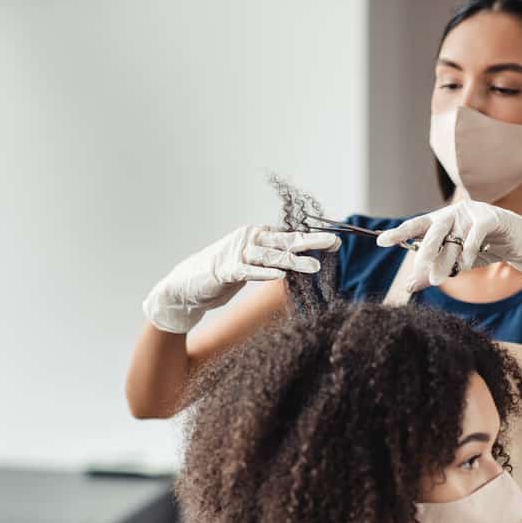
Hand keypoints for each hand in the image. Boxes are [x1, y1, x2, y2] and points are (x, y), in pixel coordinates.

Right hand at [142, 225, 339, 332]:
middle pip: (285, 240)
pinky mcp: (225, 270)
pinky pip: (248, 271)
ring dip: (294, 261)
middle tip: (334, 243)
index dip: (312, 238)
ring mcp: (236, 254)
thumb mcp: (251, 264)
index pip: (289, 235)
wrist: (186, 286)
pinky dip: (264, 272)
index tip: (335, 241)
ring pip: (271, 256)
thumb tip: (297, 258)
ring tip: (315, 266)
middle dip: (311, 242)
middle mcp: (249, 240)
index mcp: (257, 236)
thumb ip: (271, 258)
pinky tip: (280, 275)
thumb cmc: (222, 274)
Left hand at [375, 200, 521, 292]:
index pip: (416, 225)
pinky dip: (468, 252)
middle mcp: (454, 213)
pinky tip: (465, 264)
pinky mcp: (491, 217)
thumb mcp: (458, 263)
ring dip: (445, 261)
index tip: (381, 241)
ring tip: (439, 279)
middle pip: (432, 232)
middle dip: (424, 254)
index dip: (399, 233)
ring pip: (452, 238)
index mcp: (442, 220)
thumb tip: (409, 286)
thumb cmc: (486, 249)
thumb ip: (434, 270)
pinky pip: (474, 236)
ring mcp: (472, 213)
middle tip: (418, 273)